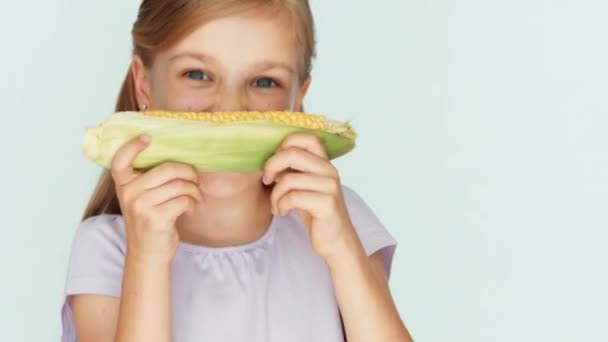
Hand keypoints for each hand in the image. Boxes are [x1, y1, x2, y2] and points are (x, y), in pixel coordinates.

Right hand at [110, 134, 203, 264]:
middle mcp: (129, 193)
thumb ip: (148, 181)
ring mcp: (141, 206)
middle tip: (196, 180)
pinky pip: (184, 200)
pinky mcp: (156, 218)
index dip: (133, 146)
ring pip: (179, 185)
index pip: (121, 161)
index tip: (148, 137)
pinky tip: (191, 209)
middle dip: (188, 172)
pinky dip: (193, 203)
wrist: (147, 255)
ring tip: (196, 198)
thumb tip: (177, 160)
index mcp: (123, 185)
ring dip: (194, 191)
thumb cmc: (149, 222)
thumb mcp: (141, 199)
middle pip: (167, 169)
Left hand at [263, 133, 356, 260]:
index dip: (286, 144)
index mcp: (324, 163)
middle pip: (292, 154)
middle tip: (266, 180)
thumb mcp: (304, 187)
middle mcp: (329, 171)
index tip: (276, 162)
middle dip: (271, 166)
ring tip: (276, 205)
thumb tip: (270, 161)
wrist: (336, 240)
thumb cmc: (316, 213)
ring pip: (288, 179)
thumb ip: (292, 171)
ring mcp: (329, 187)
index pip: (307, 138)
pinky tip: (283, 212)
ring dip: (275, 194)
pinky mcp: (326, 204)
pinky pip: (293, 197)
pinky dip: (281, 205)